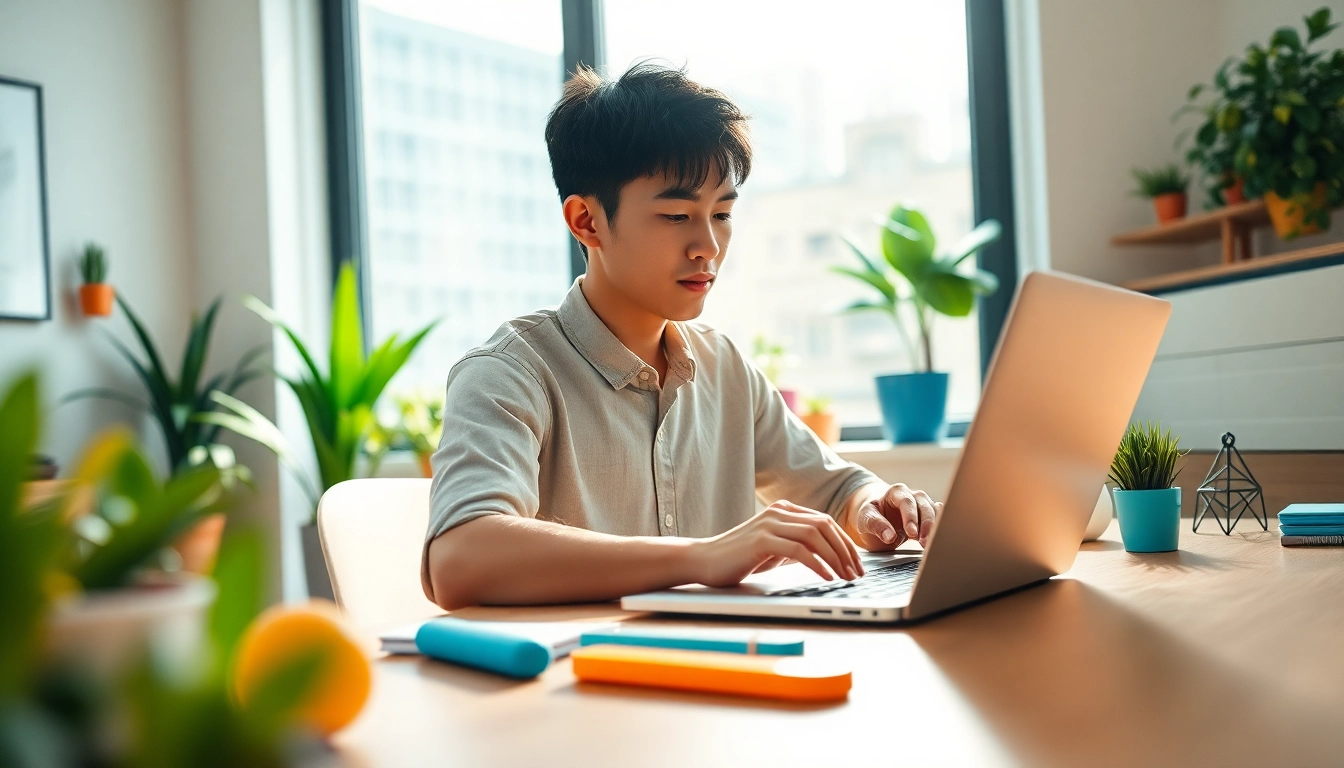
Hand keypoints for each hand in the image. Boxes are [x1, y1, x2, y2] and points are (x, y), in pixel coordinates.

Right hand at [687, 501, 863, 587]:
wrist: (703, 560)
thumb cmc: (738, 558)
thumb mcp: (773, 549)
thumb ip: (796, 546)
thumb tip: (827, 558)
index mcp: (784, 511)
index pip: (825, 522)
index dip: (845, 543)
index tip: (857, 564)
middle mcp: (779, 512)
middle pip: (825, 526)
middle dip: (845, 550)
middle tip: (857, 572)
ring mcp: (770, 524)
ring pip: (815, 535)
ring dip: (836, 558)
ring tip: (846, 577)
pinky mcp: (761, 540)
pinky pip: (798, 550)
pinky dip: (817, 564)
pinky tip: (827, 576)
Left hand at [845, 483, 941, 550]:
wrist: (876, 516)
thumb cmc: (870, 514)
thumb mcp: (865, 518)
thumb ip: (876, 525)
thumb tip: (889, 536)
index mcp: (896, 492)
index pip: (907, 502)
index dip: (911, 518)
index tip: (912, 534)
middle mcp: (912, 495)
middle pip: (925, 506)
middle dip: (926, 525)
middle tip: (923, 543)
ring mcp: (923, 504)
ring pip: (935, 512)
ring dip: (935, 529)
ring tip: (928, 545)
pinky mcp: (929, 515)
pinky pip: (940, 518)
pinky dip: (940, 529)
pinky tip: (936, 541)